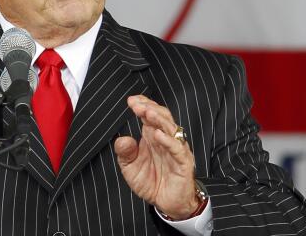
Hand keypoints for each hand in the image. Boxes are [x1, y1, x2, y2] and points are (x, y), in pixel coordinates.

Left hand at [113, 95, 200, 219]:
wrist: (166, 203)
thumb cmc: (151, 182)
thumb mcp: (130, 167)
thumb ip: (125, 153)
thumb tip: (122, 139)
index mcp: (153, 136)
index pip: (151, 114)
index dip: (143, 105)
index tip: (131, 101)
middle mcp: (165, 140)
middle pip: (162, 116)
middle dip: (150, 108)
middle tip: (137, 104)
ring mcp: (175, 150)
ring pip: (171, 129)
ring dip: (159, 119)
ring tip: (148, 113)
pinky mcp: (183, 163)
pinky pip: (177, 149)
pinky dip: (168, 141)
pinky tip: (157, 135)